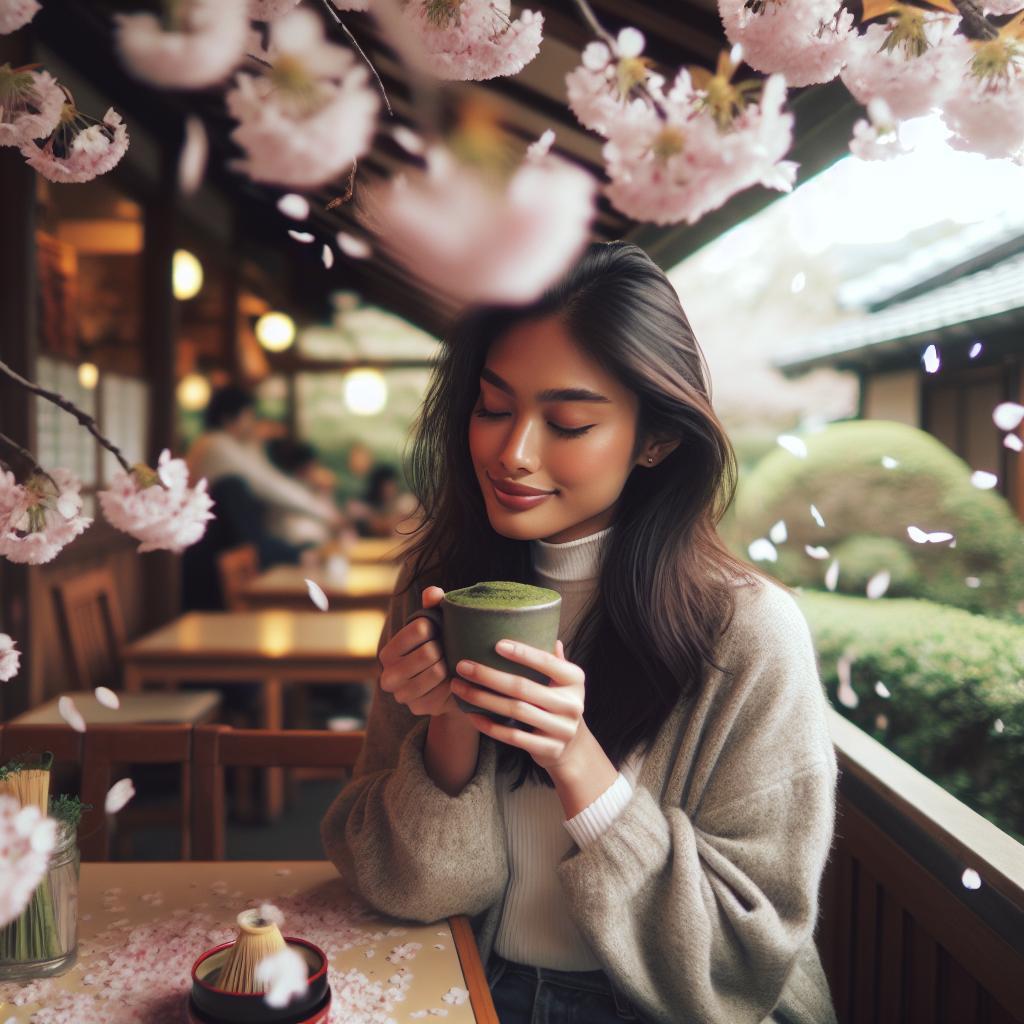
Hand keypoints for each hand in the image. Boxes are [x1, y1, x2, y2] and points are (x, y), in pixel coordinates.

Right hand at [378, 587, 458, 717]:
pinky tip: (452, 680)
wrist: (448, 685)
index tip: (438, 632)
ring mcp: (402, 696)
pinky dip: (453, 683)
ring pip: (437, 671)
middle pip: (429, 651)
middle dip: (444, 648)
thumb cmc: (439, 648)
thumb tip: (434, 593)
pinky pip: (445, 691)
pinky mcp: (419, 709)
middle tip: (447, 650)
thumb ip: (433, 606)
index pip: (419, 628)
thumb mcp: (436, 625)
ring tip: (450, 663)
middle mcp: (388, 676)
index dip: (436, 627)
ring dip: (449, 665)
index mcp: (388, 652)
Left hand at [451, 639, 586, 772]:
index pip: (547, 662)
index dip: (523, 653)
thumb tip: (544, 629)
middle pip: (523, 687)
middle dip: (489, 676)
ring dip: (483, 699)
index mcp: (575, 680)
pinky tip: (471, 714)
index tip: (496, 644)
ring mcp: (561, 729)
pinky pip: (512, 737)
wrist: (572, 746)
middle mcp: (572, 704)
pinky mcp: (547, 749)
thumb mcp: (563, 680)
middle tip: (463, 666)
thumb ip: (553, 658)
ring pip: (514, 711)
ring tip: (459, 687)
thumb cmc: (559, 702)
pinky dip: (489, 726)